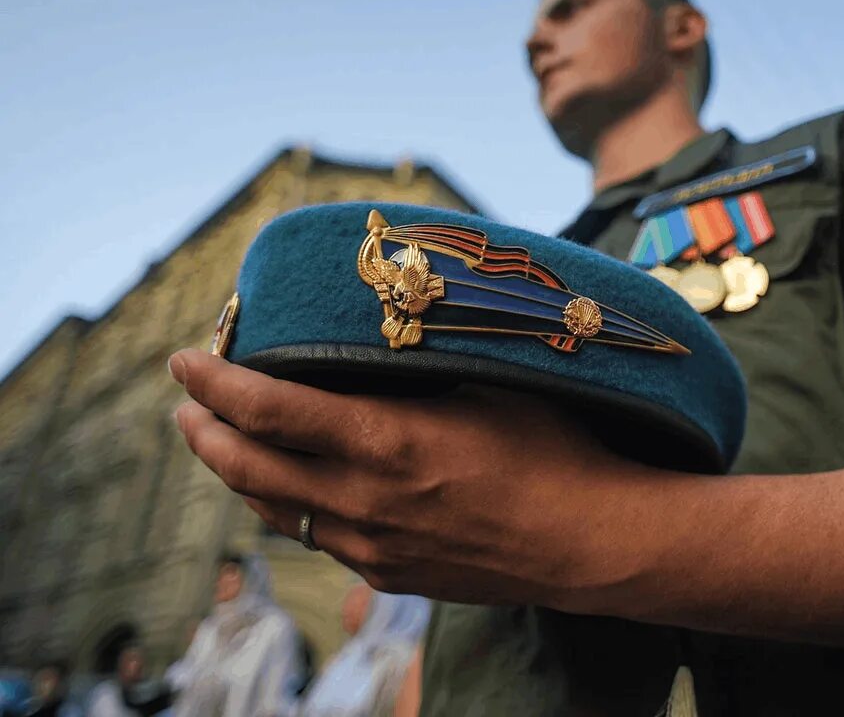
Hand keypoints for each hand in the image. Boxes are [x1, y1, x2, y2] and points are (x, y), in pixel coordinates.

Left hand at [168, 348, 672, 606]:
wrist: (590, 542)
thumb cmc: (552, 449)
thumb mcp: (485, 384)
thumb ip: (417, 371)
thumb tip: (372, 336)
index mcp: (384, 441)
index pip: (266, 409)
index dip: (213, 382)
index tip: (184, 359)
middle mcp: (363, 500)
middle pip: (246, 468)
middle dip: (204, 433)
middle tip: (188, 405)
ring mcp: (372, 546)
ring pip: (273, 510)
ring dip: (239, 474)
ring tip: (228, 444)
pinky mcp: (389, 576)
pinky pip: (318, 538)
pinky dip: (290, 506)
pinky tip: (299, 489)